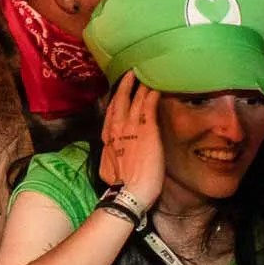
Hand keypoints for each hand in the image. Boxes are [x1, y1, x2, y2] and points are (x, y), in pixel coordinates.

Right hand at [98, 75, 164, 207]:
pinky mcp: (148, 130)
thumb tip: (110, 151)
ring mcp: (132, 128)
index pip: (111, 112)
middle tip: (132, 73)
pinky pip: (149, 107)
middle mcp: (117, 128)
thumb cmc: (120, 185)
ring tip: (146, 74)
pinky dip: (152, 96)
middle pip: (121, 101)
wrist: (130, 192)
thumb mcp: (106, 168)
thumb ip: (109, 154)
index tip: (120, 90)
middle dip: (126, 85)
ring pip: (136, 100)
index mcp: (108, 138)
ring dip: (141, 86)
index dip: (116, 99)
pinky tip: (157, 87)